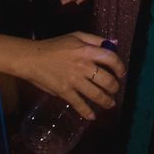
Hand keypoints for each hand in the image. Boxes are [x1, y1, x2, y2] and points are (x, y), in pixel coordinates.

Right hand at [12, 32, 126, 120]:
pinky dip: (86, 112)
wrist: (31, 59)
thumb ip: (96, 40)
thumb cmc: (55, 46)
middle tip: (115, 90)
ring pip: (96, 94)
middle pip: (106, 80)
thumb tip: (114, 43)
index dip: (120, 67)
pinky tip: (92, 117)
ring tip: (111, 103)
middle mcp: (83, 67)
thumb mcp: (77, 36)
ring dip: (106, 101)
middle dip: (114, 87)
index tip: (122, 73)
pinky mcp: (64, 92)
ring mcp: (74, 81)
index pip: (111, 59)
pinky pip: (78, 104)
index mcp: (88, 51)